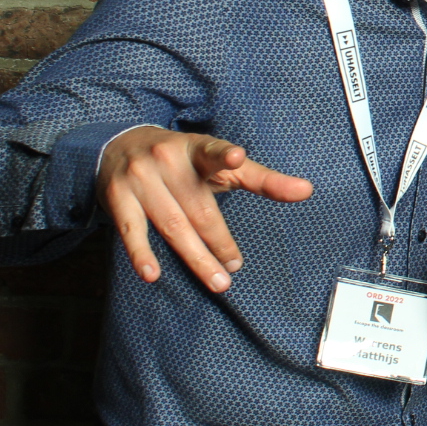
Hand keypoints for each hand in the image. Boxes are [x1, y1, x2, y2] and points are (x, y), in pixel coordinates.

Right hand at [98, 127, 312, 292]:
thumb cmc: (185, 160)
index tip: (237, 157)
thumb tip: (308, 191)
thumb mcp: (222, 163)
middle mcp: (168, 160)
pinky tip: (152, 274)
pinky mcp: (118, 198)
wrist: (120, 146)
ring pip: (173, 225)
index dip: (225, 156)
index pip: (214, 152)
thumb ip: (263, 178)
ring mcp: (141, 179)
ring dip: (196, 256)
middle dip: (219, 240)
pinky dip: (141, 253)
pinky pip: (131, 230)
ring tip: (218, 280)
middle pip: (199, 207)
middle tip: (235, 266)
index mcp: (197, 149)